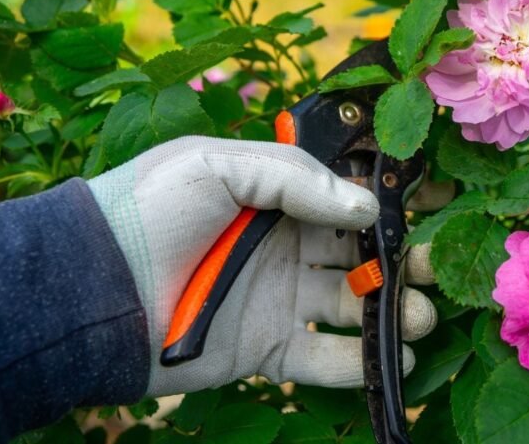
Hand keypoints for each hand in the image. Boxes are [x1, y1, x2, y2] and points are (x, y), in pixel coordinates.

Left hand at [88, 136, 436, 396]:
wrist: (91, 290)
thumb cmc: (148, 210)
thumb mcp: (215, 165)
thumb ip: (294, 177)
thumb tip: (367, 209)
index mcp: (275, 194)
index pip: (346, 191)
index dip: (392, 195)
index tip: (437, 197)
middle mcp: (285, 244)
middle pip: (361, 250)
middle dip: (403, 255)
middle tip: (434, 263)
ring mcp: (278, 298)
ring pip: (353, 304)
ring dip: (393, 309)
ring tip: (420, 313)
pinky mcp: (267, 348)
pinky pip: (325, 358)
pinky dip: (362, 362)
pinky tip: (394, 357)